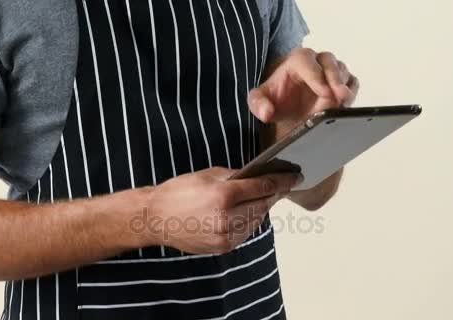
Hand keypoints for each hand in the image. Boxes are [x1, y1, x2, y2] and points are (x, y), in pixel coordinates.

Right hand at [144, 168, 301, 253]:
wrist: (156, 219)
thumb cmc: (177, 193)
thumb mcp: (207, 175)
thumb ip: (235, 176)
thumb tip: (257, 176)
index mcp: (223, 195)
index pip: (263, 187)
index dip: (282, 181)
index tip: (296, 177)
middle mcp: (227, 217)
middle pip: (263, 204)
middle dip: (274, 194)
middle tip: (282, 185)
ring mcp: (226, 235)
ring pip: (257, 219)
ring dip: (262, 208)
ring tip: (263, 197)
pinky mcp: (223, 247)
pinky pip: (246, 232)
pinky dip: (250, 221)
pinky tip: (247, 212)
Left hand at [248, 48, 359, 122]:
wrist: (291, 109)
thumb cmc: (277, 100)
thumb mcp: (260, 102)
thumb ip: (258, 104)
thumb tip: (266, 112)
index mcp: (296, 60)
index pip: (307, 62)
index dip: (317, 76)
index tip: (324, 93)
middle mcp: (317, 61)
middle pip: (330, 62)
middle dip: (336, 80)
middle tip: (340, 98)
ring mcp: (332, 70)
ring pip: (343, 72)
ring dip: (344, 88)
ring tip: (341, 105)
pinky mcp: (344, 81)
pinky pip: (352, 83)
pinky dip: (352, 93)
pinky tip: (345, 105)